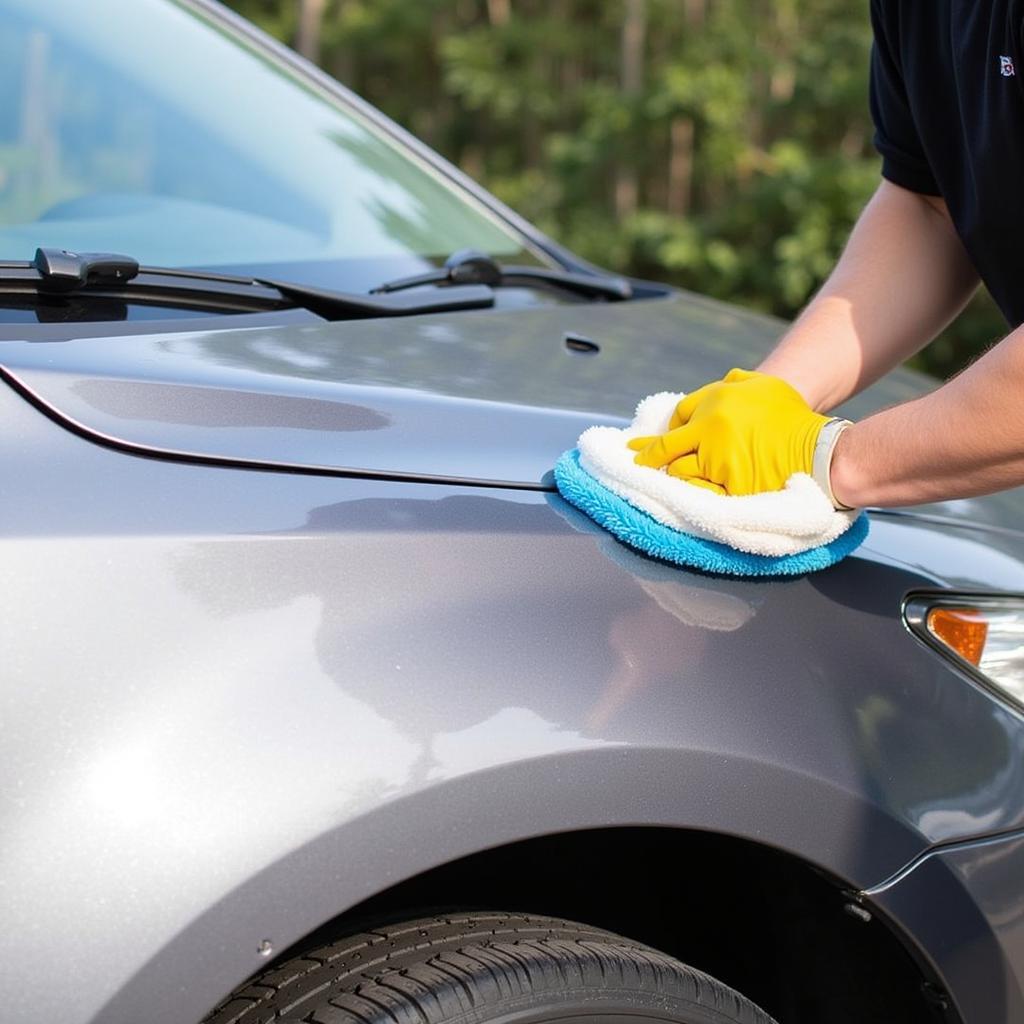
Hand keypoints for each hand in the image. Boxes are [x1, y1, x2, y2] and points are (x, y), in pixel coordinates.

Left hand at [628, 368, 831, 494]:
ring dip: (670, 476)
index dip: (668, 429)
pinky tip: (679, 496)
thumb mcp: (764, 385)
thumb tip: (718, 386)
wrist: (818, 449)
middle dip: (647, 455)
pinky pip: (695, 490)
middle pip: (666, 445)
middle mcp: (711, 425)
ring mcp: (717, 456)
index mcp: (718, 399)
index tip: (653, 440)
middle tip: (634, 464)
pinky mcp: (726, 484)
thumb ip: (736, 382)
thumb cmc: (792, 418)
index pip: (679, 414)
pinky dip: (686, 493)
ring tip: (659, 484)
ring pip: (677, 469)